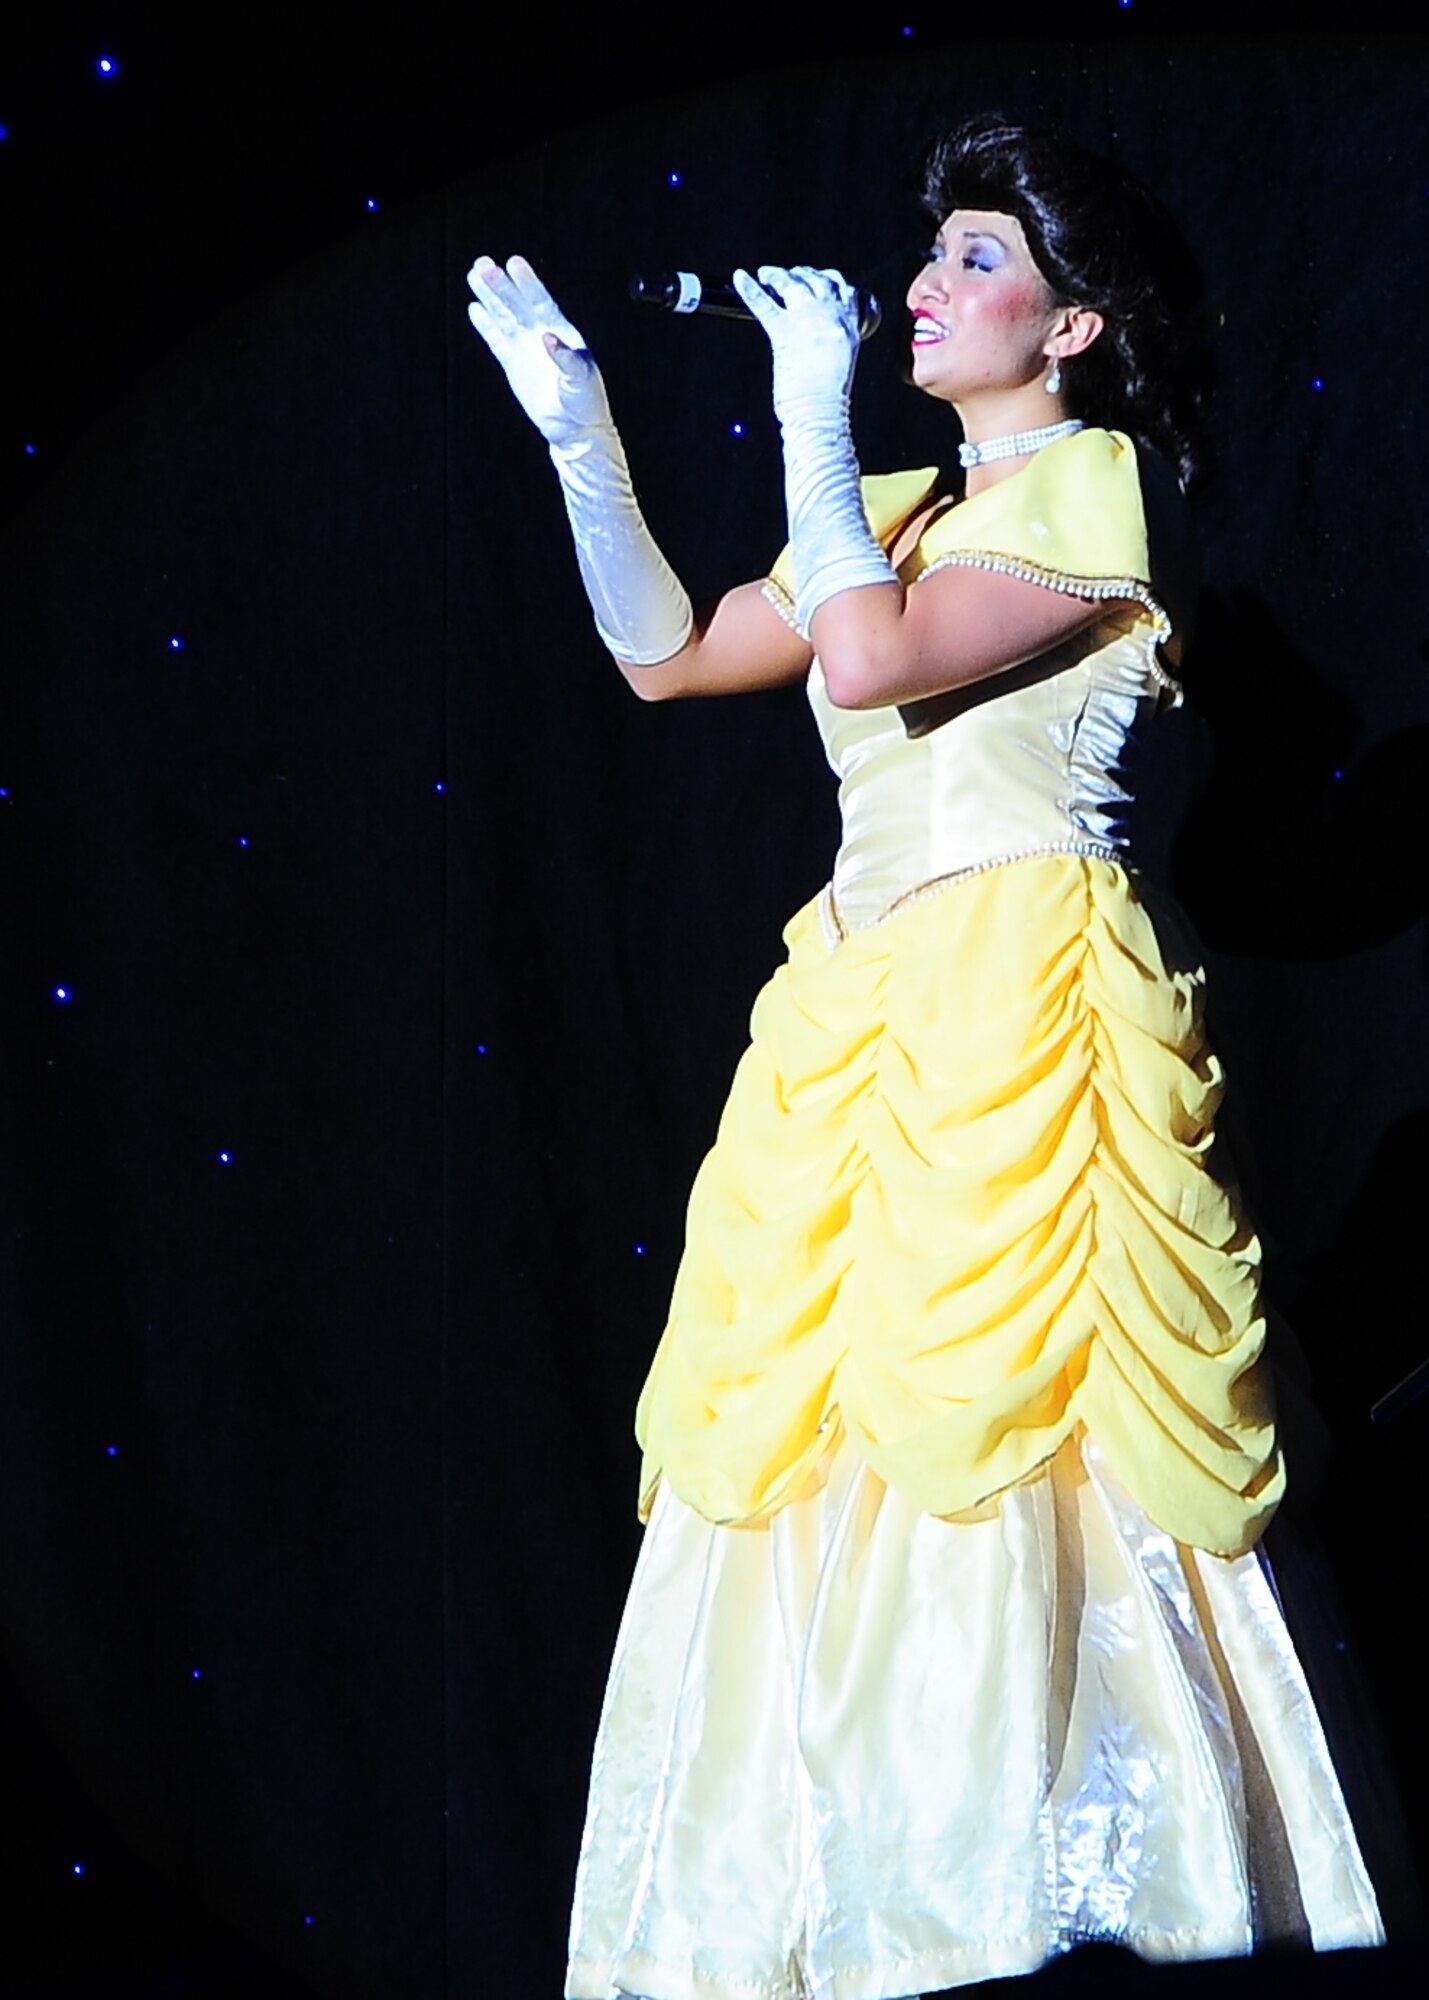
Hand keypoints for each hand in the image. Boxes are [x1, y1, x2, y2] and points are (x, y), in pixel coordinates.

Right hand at [466, 255, 611, 447]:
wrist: (576, 430)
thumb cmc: (587, 403)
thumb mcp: (583, 379)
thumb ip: (566, 358)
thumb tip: (547, 336)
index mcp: (564, 333)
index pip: (541, 302)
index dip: (528, 283)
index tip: (514, 264)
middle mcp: (543, 335)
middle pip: (518, 304)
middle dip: (501, 285)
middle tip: (483, 264)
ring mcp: (527, 349)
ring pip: (504, 317)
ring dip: (490, 297)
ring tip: (474, 275)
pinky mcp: (514, 365)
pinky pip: (497, 341)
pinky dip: (486, 326)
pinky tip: (475, 309)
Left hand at [731, 265, 862, 425]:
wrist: (821, 415)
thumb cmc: (830, 400)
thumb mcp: (842, 361)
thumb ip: (833, 340)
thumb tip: (817, 332)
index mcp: (850, 326)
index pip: (846, 289)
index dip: (828, 279)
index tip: (817, 277)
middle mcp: (832, 317)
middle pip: (818, 280)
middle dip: (802, 274)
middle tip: (788, 276)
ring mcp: (807, 322)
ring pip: (792, 284)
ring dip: (777, 275)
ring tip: (766, 274)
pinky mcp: (784, 332)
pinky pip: (764, 304)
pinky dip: (749, 289)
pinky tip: (740, 279)